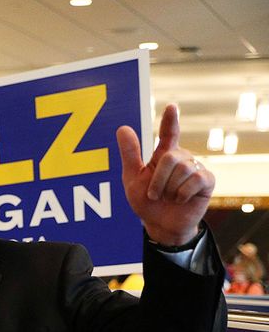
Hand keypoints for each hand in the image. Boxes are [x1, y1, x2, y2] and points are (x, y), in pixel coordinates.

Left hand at [116, 104, 213, 245]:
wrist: (161, 225)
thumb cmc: (147, 201)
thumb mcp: (132, 179)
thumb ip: (130, 154)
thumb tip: (123, 128)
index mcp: (163, 155)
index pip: (168, 133)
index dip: (170, 120)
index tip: (171, 106)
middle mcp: (182, 158)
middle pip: (170, 158)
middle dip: (158, 180)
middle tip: (154, 194)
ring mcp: (196, 168)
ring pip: (182, 169)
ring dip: (169, 189)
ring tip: (168, 197)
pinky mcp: (207, 181)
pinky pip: (195, 180)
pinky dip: (182, 194)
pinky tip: (180, 199)